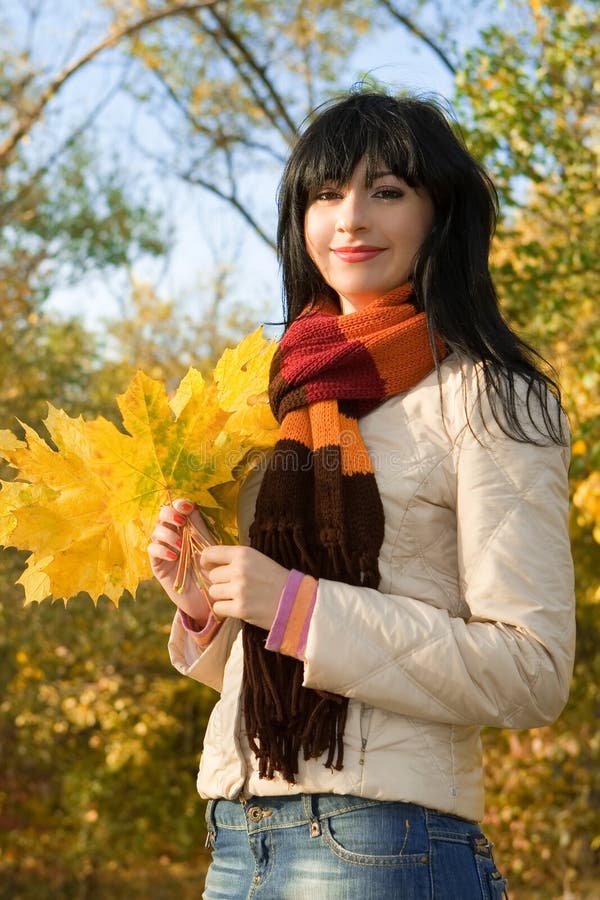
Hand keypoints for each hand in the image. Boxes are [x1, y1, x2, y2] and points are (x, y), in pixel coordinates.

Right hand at [148, 498, 213, 623]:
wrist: (208, 598)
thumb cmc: (212, 571)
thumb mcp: (208, 547)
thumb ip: (199, 527)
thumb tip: (192, 505)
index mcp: (187, 528)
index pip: (177, 508)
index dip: (179, 504)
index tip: (187, 507)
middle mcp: (173, 536)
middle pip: (162, 515)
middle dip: (169, 514)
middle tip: (181, 521)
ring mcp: (164, 550)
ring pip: (156, 531)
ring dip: (168, 535)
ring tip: (181, 545)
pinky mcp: (157, 564)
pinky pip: (152, 549)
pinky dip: (161, 550)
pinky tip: (174, 556)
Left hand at [200, 545, 288, 630]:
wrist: (297, 602)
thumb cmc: (277, 580)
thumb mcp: (258, 560)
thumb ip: (236, 560)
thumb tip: (208, 564)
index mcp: (244, 554)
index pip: (210, 553)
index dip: (206, 561)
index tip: (209, 566)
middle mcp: (239, 569)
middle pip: (212, 576)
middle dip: (221, 582)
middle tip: (237, 587)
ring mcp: (239, 589)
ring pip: (214, 592)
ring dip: (223, 596)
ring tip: (240, 597)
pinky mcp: (240, 608)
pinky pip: (218, 608)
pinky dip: (225, 610)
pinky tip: (239, 607)